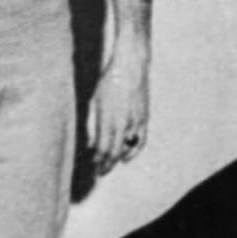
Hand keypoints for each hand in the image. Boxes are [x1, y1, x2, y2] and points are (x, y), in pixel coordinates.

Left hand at [88, 37, 149, 174]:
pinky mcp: (144, 119)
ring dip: (117, 159)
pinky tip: (126, 156)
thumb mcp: (96, 100)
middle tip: (99, 172)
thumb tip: (92, 140)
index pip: (102, 148)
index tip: (93, 165)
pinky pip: (139, 142)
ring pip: (126, 149)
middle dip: (106, 164)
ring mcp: (135, 122)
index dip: (98, 160)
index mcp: (108, 118)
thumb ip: (94, 122)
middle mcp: (122, 123)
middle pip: (114, 152)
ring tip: (110, 165)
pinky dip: (133, 151)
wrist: (131, 65)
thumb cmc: (110, 79)